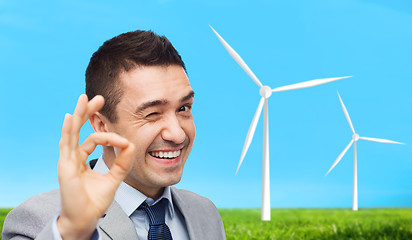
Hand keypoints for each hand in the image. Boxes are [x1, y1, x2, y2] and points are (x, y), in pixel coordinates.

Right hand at [56, 94, 134, 239]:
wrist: (86, 218)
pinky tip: (71, 116)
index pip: (94, 139)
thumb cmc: (95, 201)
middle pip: (79, 129)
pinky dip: (68, 129)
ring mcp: (67, 160)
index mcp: (82, 159)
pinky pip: (66, 144)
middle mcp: (73, 157)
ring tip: (85, 98)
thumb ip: (123, 163)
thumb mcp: (114, 178)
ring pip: (72, 132)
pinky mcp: (65, 166)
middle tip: (99, 98)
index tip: (125, 142)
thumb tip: (131, 145)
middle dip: (88, 112)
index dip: (111, 137)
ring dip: (79, 114)